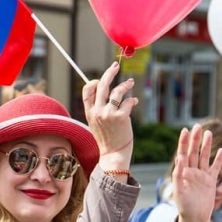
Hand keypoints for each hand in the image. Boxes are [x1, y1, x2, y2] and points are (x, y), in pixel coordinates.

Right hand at [82, 61, 138, 176]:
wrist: (113, 155)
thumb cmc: (107, 140)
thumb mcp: (96, 124)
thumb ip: (99, 110)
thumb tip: (107, 93)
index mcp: (90, 113)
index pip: (87, 91)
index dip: (94, 81)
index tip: (102, 79)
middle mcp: (98, 111)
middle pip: (102, 85)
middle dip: (110, 72)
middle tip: (115, 66)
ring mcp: (109, 114)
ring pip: (117, 90)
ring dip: (125, 84)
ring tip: (130, 82)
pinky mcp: (121, 117)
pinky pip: (128, 101)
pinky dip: (132, 100)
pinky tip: (134, 101)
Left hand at [170, 125, 221, 221]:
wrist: (195, 218)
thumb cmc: (184, 206)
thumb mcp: (179, 191)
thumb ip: (179, 176)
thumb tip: (180, 159)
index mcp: (183, 173)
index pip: (183, 154)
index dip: (184, 143)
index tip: (185, 131)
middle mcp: (192, 172)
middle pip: (194, 153)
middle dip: (195, 140)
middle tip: (198, 126)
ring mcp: (202, 176)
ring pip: (205, 157)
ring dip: (206, 146)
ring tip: (208, 133)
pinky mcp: (211, 182)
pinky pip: (215, 168)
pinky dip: (219, 160)